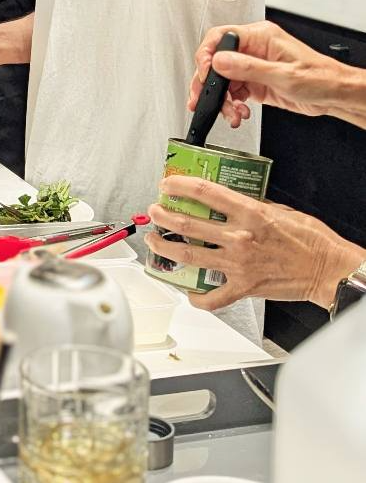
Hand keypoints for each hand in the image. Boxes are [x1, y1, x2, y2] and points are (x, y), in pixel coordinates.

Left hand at [146, 176, 363, 309]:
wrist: (328, 269)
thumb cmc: (311, 240)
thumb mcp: (279, 209)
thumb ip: (251, 205)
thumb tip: (228, 201)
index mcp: (249, 213)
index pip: (204, 192)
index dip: (179, 186)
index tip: (167, 185)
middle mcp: (239, 238)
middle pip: (188, 224)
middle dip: (163, 216)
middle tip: (155, 212)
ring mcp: (238, 265)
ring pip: (190, 255)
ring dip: (166, 247)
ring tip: (155, 241)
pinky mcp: (244, 288)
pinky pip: (213, 298)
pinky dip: (196, 297)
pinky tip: (188, 292)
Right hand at [188, 21, 341, 127]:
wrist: (335, 96)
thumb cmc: (320, 79)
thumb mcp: (283, 74)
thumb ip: (248, 67)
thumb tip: (219, 61)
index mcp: (260, 36)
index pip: (221, 37)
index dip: (207, 54)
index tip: (204, 74)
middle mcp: (254, 49)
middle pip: (217, 61)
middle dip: (209, 83)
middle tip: (202, 99)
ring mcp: (254, 67)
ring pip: (223, 80)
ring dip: (222, 99)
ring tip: (230, 113)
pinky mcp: (255, 83)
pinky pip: (233, 92)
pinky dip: (231, 105)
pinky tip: (238, 113)